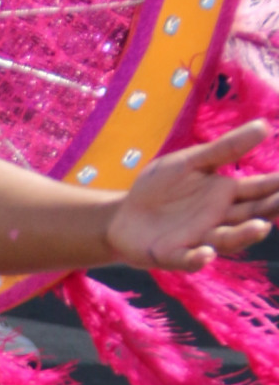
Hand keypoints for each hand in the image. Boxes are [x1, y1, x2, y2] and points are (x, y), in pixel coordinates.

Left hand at [107, 122, 278, 270]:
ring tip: (260, 227)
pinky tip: (206, 254)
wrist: (122, 214)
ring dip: (243, 235)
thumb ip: (224, 149)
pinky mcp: (172, 254)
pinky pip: (188, 259)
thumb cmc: (160, 187)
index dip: (278, 187)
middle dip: (270, 210)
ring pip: (226, 239)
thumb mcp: (189, 162)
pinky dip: (198, 258)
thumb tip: (264, 125)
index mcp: (226, 194)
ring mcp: (198, 238)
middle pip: (251, 215)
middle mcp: (219, 219)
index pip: (260, 190)